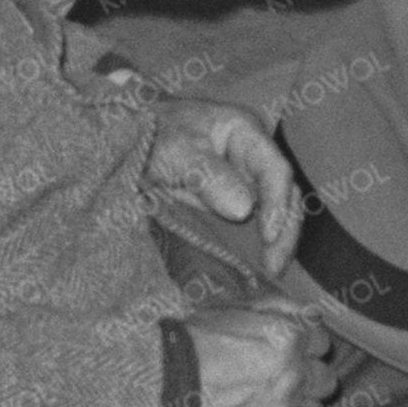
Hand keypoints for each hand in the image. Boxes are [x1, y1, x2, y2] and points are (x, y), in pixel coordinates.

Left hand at [143, 96, 304, 269]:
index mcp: (245, 133)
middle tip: (274, 266)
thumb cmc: (151, 133)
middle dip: (284, 231)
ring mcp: (241, 183)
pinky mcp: (227, 206)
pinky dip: (253, 248)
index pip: (275, 169)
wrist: (123, 140)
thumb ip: (208, 174)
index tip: (269, 236)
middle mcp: (250, 159)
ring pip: (272, 214)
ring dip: (274, 244)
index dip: (278, 204)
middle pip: (283, 195)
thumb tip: (244, 209)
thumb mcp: (175, 149)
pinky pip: (250, 227)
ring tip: (270, 273)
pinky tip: (252, 269)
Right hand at [180, 302, 318, 406]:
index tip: (287, 353)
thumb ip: (278, 307)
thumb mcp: (234, 307)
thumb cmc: (194, 342)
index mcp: (290, 335)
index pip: (323, 342)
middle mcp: (296, 372)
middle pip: (326, 379)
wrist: (161, 385)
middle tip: (279, 380)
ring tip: (272, 405)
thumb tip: (306, 313)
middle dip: (307, 378)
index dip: (306, 346)